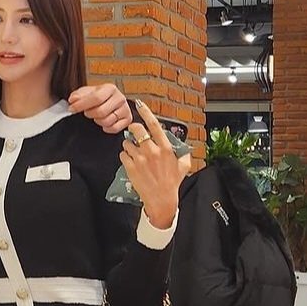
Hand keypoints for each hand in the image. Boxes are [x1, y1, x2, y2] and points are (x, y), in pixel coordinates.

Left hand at [70, 82, 130, 132]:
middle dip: (90, 114)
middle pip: (101, 111)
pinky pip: (114, 128)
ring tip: (97, 116)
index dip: (81, 105)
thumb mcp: (87, 92)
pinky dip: (106, 128)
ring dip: (98, 121)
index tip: (72, 108)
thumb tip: (73, 99)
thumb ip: (78, 95)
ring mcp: (125, 109)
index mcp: (110, 88)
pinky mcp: (128, 119)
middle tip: (87, 112)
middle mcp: (120, 98)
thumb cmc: (99, 97)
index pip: (96, 98)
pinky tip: (104, 122)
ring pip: (107, 121)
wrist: (109, 102)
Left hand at [120, 102, 185, 229]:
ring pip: (127, 143)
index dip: (146, 113)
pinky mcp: (130, 167)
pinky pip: (122, 154)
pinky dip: (125, 156)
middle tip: (133, 132)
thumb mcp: (183, 166)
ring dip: (128, 145)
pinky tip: (131, 161)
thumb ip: (183, 152)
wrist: (161, 200)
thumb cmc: (172, 183)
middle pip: (137, 130)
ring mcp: (140, 160)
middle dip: (133, 129)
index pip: (155, 125)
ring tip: (134, 152)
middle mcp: (152, 152)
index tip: (140, 105)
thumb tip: (182, 144)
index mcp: (166, 149)